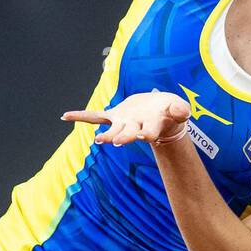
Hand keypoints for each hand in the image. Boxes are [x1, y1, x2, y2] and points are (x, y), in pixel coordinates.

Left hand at [62, 91, 190, 146]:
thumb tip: (184, 112)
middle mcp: (135, 128)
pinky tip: (66, 116)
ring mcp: (123, 123)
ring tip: (99, 141)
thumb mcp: (178, 108)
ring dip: (106, 135)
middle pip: (128, 135)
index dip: (147, 132)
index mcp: (151, 126)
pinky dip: (81, 116)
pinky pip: (95, 117)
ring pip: (113, 131)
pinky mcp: (114, 116)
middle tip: (117, 142)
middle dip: (123, 138)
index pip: (149, 131)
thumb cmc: (170, 111)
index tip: (144, 135)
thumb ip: (180, 110)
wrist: (158, 113)